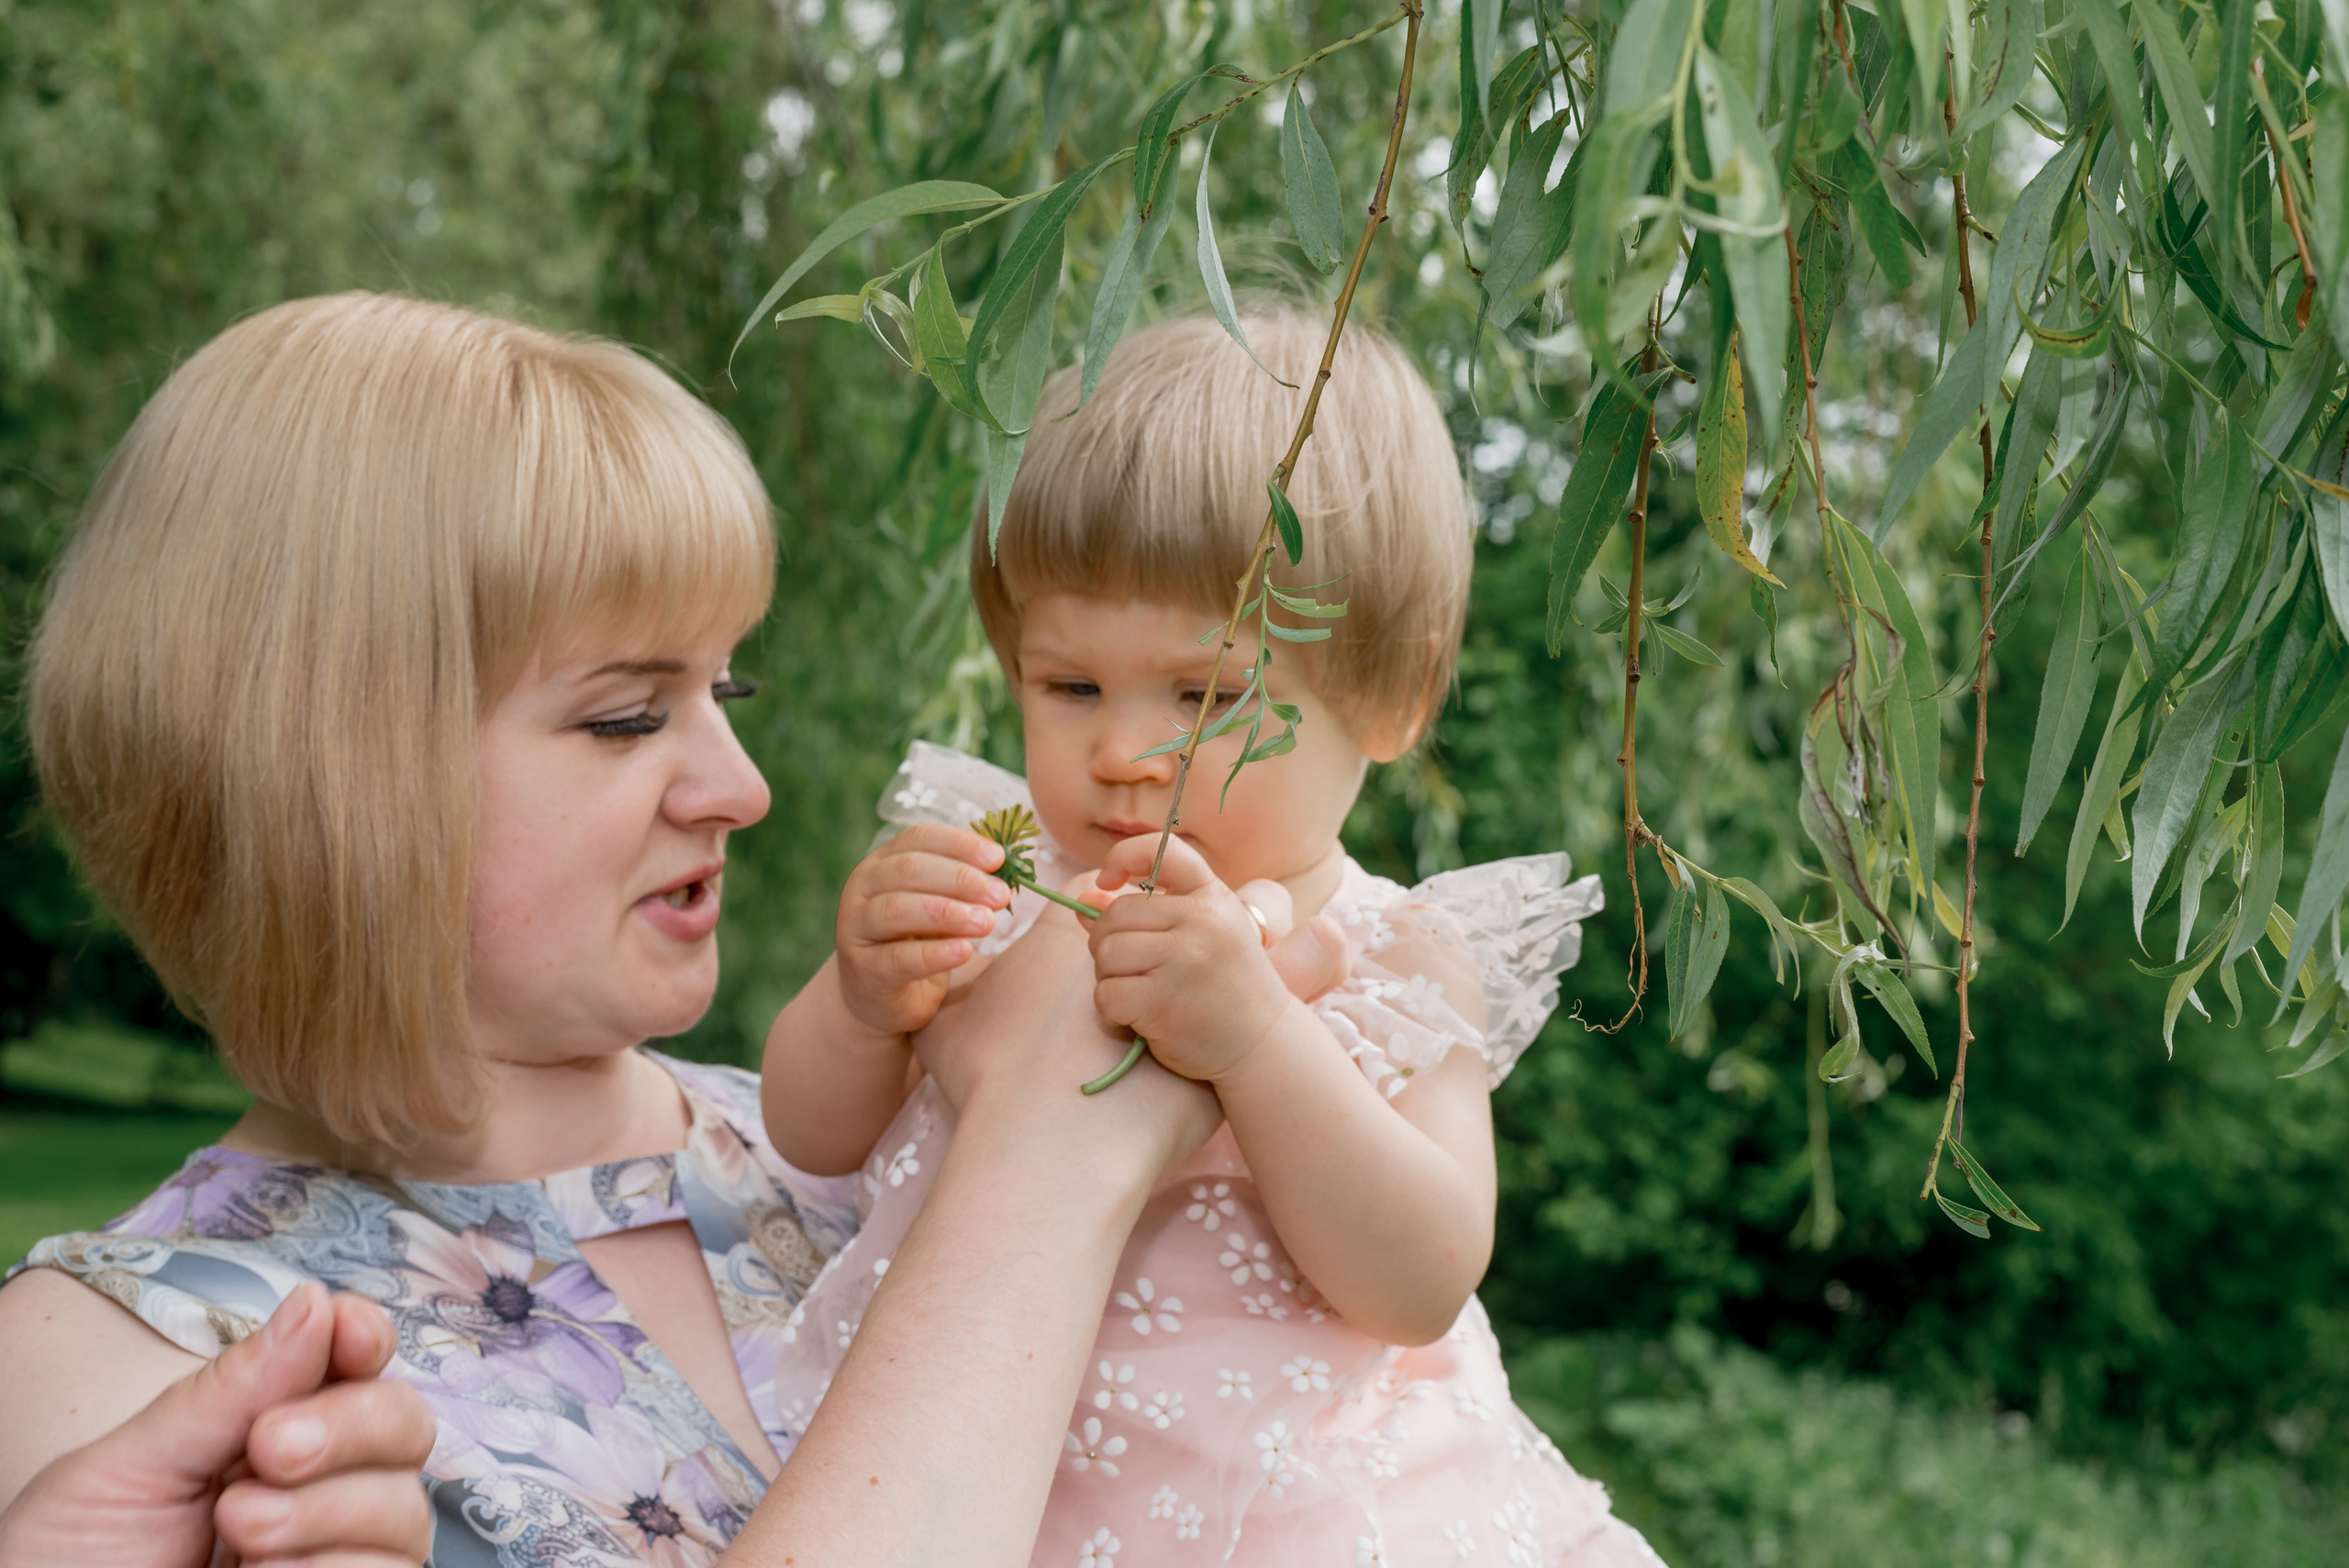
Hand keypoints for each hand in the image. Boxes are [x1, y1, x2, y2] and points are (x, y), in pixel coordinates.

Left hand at [0, 1281, 435, 1567]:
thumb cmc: (65, 1567)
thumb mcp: (124, 1472)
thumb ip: (226, 1394)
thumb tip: (316, 1302)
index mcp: (265, 1434)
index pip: (355, 1364)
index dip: (365, 1337)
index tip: (347, 1335)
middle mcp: (318, 1492)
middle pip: (404, 1426)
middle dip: (350, 1424)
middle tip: (268, 1449)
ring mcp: (335, 1557)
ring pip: (404, 1509)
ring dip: (326, 1511)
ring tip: (237, 1533)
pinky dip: (331, 1566)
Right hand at [835, 824, 1010, 1035]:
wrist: (884, 998)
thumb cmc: (919, 941)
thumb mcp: (941, 906)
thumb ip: (965, 887)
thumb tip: (1006, 873)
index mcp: (884, 862)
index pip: (919, 838)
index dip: (960, 844)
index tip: (998, 858)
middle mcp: (862, 887)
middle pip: (909, 869)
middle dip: (960, 879)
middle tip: (1000, 895)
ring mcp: (856, 927)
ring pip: (897, 909)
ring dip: (948, 913)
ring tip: (986, 923)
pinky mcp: (863, 969)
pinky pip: (898, 958)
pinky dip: (934, 954)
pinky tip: (964, 951)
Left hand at [1087, 835, 1297, 1082]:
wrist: (1263, 1047)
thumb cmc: (1225, 991)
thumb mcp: (1199, 940)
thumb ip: (1147, 917)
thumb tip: (1085, 898)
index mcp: (1214, 898)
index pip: (1163, 851)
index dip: (1124, 857)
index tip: (1108, 882)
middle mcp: (1202, 921)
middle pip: (1115, 916)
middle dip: (1109, 944)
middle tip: (1131, 970)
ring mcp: (1184, 960)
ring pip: (1107, 954)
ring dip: (1110, 979)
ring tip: (1139, 995)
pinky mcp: (1164, 1001)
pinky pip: (1107, 994)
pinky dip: (1112, 1011)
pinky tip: (1138, 1018)